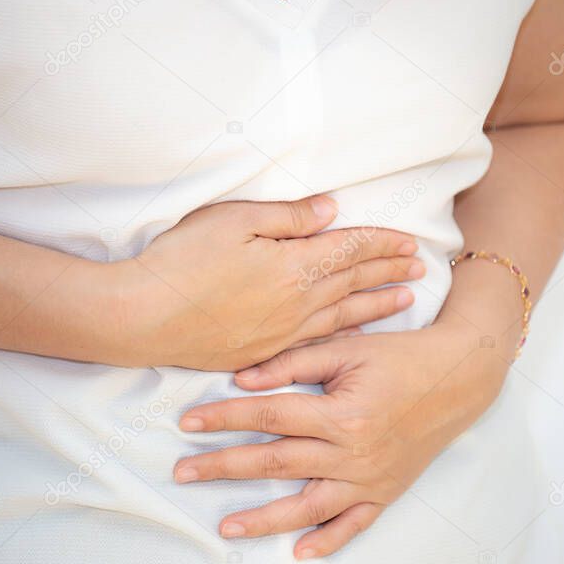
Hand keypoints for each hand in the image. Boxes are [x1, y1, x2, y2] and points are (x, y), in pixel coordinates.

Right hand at [112, 196, 424, 369]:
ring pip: (345, 317)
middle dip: (389, 272)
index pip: (349, 249)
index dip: (382, 243)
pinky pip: (319, 344)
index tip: (409, 241)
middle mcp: (297, 303)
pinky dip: (345, 336)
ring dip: (378, 306)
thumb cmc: (181, 262)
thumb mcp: (233, 220)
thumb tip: (331, 211)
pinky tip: (357, 336)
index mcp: (293, 265)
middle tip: (420, 268)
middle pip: (355, 283)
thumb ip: (288, 218)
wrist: (142, 317)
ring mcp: (282, 333)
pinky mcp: (264, 353)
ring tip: (406, 300)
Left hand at [172, 324, 509, 557]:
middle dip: (224, 467)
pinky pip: (354, 525)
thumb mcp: (348, 349)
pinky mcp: (386, 491)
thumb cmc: (401, 356)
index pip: (269, 416)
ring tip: (226, 525)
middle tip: (183, 472)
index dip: (225, 417)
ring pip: (308, 507)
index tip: (188, 421)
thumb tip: (242, 379)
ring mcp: (370, 478)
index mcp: (342, 413)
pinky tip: (300, 552)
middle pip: (276, 464)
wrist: (459, 377)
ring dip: (263, 518)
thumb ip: (294, 363)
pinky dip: (328, 541)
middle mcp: (354, 453)